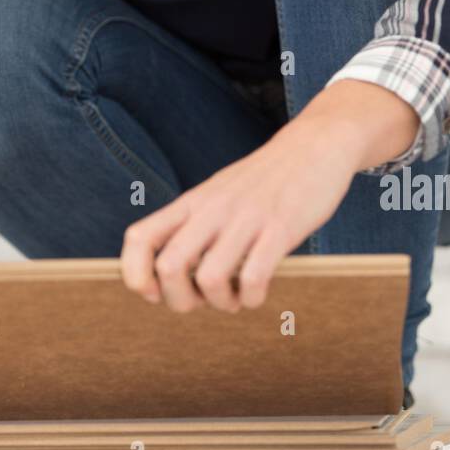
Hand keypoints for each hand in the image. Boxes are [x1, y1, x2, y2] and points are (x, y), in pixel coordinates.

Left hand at [120, 112, 358, 313]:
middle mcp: (213, 209)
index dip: (134, 274)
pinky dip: (251, 299)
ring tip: (234, 299)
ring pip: (210, 278)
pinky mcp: (281, 228)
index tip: (154, 292)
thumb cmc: (264, 180)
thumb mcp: (216, 193)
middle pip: (169, 267)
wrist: (314, 145)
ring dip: (220, 304)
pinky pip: (254, 277)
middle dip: (178, 301)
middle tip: (200, 302)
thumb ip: (192, 226)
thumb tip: (166, 275)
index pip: (139, 238)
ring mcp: (247, 218)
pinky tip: (257, 292)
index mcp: (192, 203)